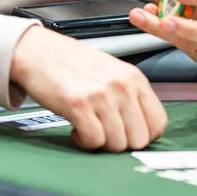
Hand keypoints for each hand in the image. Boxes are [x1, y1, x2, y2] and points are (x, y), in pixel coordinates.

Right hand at [10, 26, 166, 151]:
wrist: (38, 51)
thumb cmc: (72, 63)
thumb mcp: (112, 72)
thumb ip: (131, 96)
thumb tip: (144, 128)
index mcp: (133, 77)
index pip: (158, 123)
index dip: (144, 135)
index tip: (128, 133)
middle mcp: (121, 86)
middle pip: (139, 139)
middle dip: (121, 143)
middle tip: (105, 132)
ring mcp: (101, 95)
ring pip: (117, 144)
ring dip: (101, 142)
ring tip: (89, 127)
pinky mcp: (78, 105)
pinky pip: (93, 141)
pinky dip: (84, 142)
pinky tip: (77, 128)